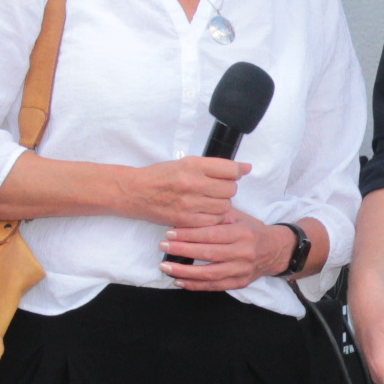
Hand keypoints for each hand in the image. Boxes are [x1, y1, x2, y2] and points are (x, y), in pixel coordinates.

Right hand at [127, 156, 248, 228]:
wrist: (136, 192)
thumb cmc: (162, 176)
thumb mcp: (187, 163)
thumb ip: (216, 166)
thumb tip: (247, 168)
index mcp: (193, 165)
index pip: (231, 170)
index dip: (235, 173)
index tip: (231, 175)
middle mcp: (192, 183)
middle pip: (230, 189)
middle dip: (227, 189)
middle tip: (216, 188)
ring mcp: (189, 204)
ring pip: (224, 206)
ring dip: (221, 203)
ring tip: (208, 200)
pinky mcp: (186, 220)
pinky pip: (214, 220)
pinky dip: (213, 217)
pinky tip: (203, 211)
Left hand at [157, 211, 289, 290]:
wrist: (275, 250)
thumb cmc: (251, 230)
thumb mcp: (238, 217)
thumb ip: (215, 216)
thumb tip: (186, 217)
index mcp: (242, 233)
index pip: (211, 235)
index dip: (189, 234)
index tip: (170, 233)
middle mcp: (244, 253)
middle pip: (208, 253)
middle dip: (182, 250)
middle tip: (163, 246)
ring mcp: (242, 270)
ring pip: (210, 273)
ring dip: (185, 272)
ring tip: (166, 267)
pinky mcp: (240, 283)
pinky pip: (215, 286)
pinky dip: (196, 285)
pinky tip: (179, 282)